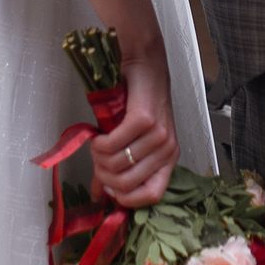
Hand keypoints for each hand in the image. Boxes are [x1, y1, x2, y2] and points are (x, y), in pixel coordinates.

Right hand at [89, 39, 177, 207]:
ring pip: (118, 164)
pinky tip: (97, 135)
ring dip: (98, 157)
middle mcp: (168, 150)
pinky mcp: (145, 120)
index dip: (124, 198)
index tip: (107, 188)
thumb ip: (118, 168)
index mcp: (168, 159)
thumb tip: (99, 194)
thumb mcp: (133, 140)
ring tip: (96, 144)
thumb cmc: (138, 102)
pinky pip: (114, 144)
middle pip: (127, 183)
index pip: (151, 196)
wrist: (144, 66)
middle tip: (96, 160)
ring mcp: (159, 135)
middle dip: (103, 175)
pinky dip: (99, 143)